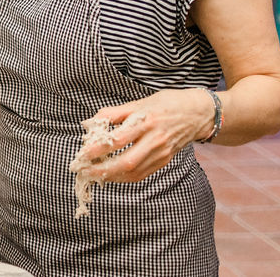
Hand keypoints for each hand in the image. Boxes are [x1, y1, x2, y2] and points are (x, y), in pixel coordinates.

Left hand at [74, 88, 215, 182]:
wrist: (197, 113)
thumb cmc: (165, 104)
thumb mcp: (139, 102)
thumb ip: (114, 113)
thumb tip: (90, 122)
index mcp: (146, 121)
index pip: (119, 138)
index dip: (99, 147)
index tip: (82, 152)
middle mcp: (155, 139)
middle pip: (127, 161)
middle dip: (102, 169)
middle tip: (84, 170)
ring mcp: (161, 153)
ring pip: (134, 172)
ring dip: (111, 176)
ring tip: (93, 174)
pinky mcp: (164, 160)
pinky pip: (142, 174)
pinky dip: (124, 177)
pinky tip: (111, 174)